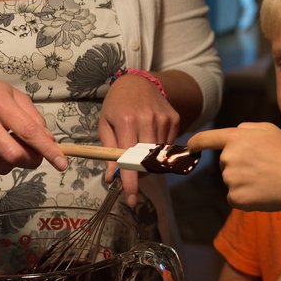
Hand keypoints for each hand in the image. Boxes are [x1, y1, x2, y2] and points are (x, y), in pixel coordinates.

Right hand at [0, 77, 64, 173]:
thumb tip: (49, 141)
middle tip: (34, 155)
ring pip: (1, 166)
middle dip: (31, 160)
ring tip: (7, 144)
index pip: (29, 131)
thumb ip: (32, 117)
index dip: (48, 150)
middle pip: (14, 155)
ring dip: (12, 162)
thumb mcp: (10, 94)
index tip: (62, 163)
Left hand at [99, 69, 180, 204]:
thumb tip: (112, 177)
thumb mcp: (105, 124)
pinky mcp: (175, 120)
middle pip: (148, 160)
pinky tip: (150, 140)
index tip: (132, 199)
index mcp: (126, 121)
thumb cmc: (116, 104)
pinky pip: (169, 145)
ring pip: (160, 155)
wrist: (138, 81)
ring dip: (150, 162)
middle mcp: (148, 120)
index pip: (130, 158)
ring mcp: (164, 119)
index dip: (131, 181)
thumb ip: (108, 150)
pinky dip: (160, 151)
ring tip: (140, 153)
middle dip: (140, 173)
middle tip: (133, 172)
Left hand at [187, 123, 280, 211]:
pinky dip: (246, 197)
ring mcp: (230, 179)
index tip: (190, 146)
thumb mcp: (268, 130)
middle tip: (262, 167)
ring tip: (265, 180)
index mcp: (235, 138)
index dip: (196, 142)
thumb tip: (233, 136)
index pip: (206, 139)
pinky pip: (235, 197)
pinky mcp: (235, 198)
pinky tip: (262, 192)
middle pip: (224, 163)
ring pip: (231, 181)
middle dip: (238, 165)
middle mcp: (228, 157)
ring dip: (243, 182)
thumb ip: (246, 129)